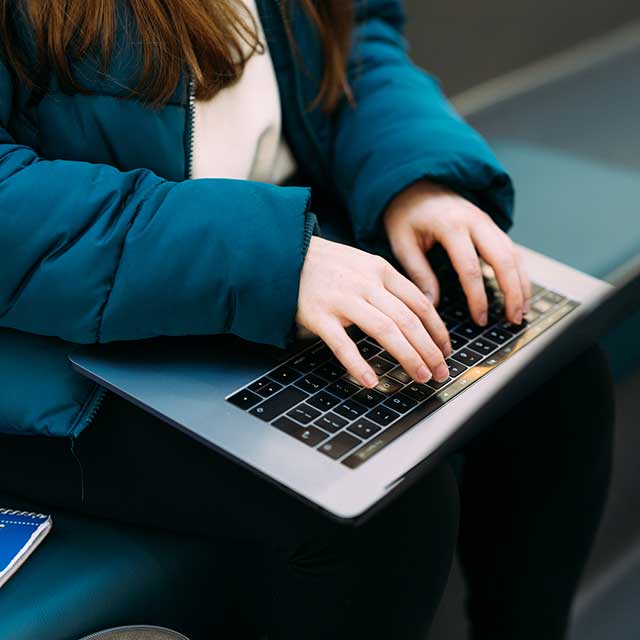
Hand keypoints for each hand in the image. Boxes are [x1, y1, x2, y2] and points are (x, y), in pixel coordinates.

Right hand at [296, 237, 451, 387]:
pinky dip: (358, 364)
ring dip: (408, 356)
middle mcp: (366, 284)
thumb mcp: (365, 264)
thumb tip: (420, 312)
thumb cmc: (329, 264)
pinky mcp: (319, 316)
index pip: (420, 303)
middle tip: (440, 372)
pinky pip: (343, 344)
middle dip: (429, 350)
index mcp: (381, 270)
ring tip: (420, 376)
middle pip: (408, 320)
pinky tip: (371, 381)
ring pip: (385, 330)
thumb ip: (389, 284)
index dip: (437, 330)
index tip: (445, 350)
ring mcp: (343, 300)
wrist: (286, 254)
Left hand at [383, 181, 530, 325]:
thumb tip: (432, 306)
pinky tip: (520, 292)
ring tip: (521, 312)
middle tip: (513, 320)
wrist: (415, 183)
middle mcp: (475, 221)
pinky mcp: (490, 225)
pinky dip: (519, 272)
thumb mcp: (402, 243)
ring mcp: (486, 221)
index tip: (480, 320)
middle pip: (503, 259)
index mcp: (450, 225)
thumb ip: (418, 273)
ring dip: (522, 284)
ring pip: (514, 254)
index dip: (477, 298)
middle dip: (512, 292)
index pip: (470, 268)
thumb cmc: (406, 215)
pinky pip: (512, 249)